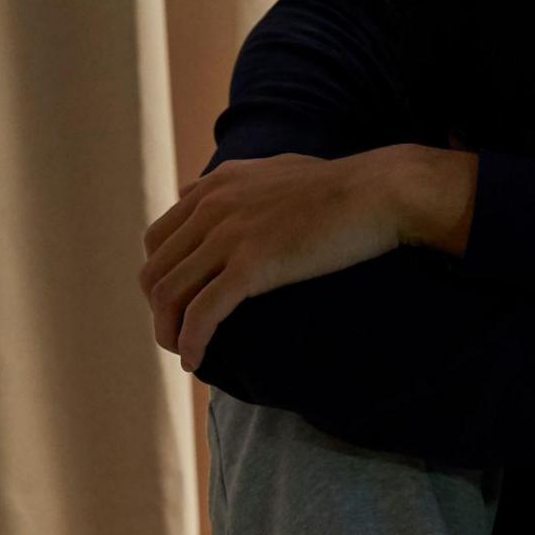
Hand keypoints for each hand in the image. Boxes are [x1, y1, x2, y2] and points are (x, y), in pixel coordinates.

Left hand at [138, 146, 473, 369]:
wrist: (379, 191)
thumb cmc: (341, 187)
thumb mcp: (275, 171)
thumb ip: (238, 183)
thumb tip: (215, 192)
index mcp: (215, 187)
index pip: (157, 240)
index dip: (159, 279)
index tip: (176, 306)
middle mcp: (212, 207)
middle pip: (155, 271)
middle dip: (159, 311)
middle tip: (177, 337)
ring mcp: (229, 234)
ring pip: (168, 295)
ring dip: (168, 332)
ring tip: (184, 355)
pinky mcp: (252, 264)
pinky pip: (202, 313)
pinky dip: (191, 343)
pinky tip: (196, 363)